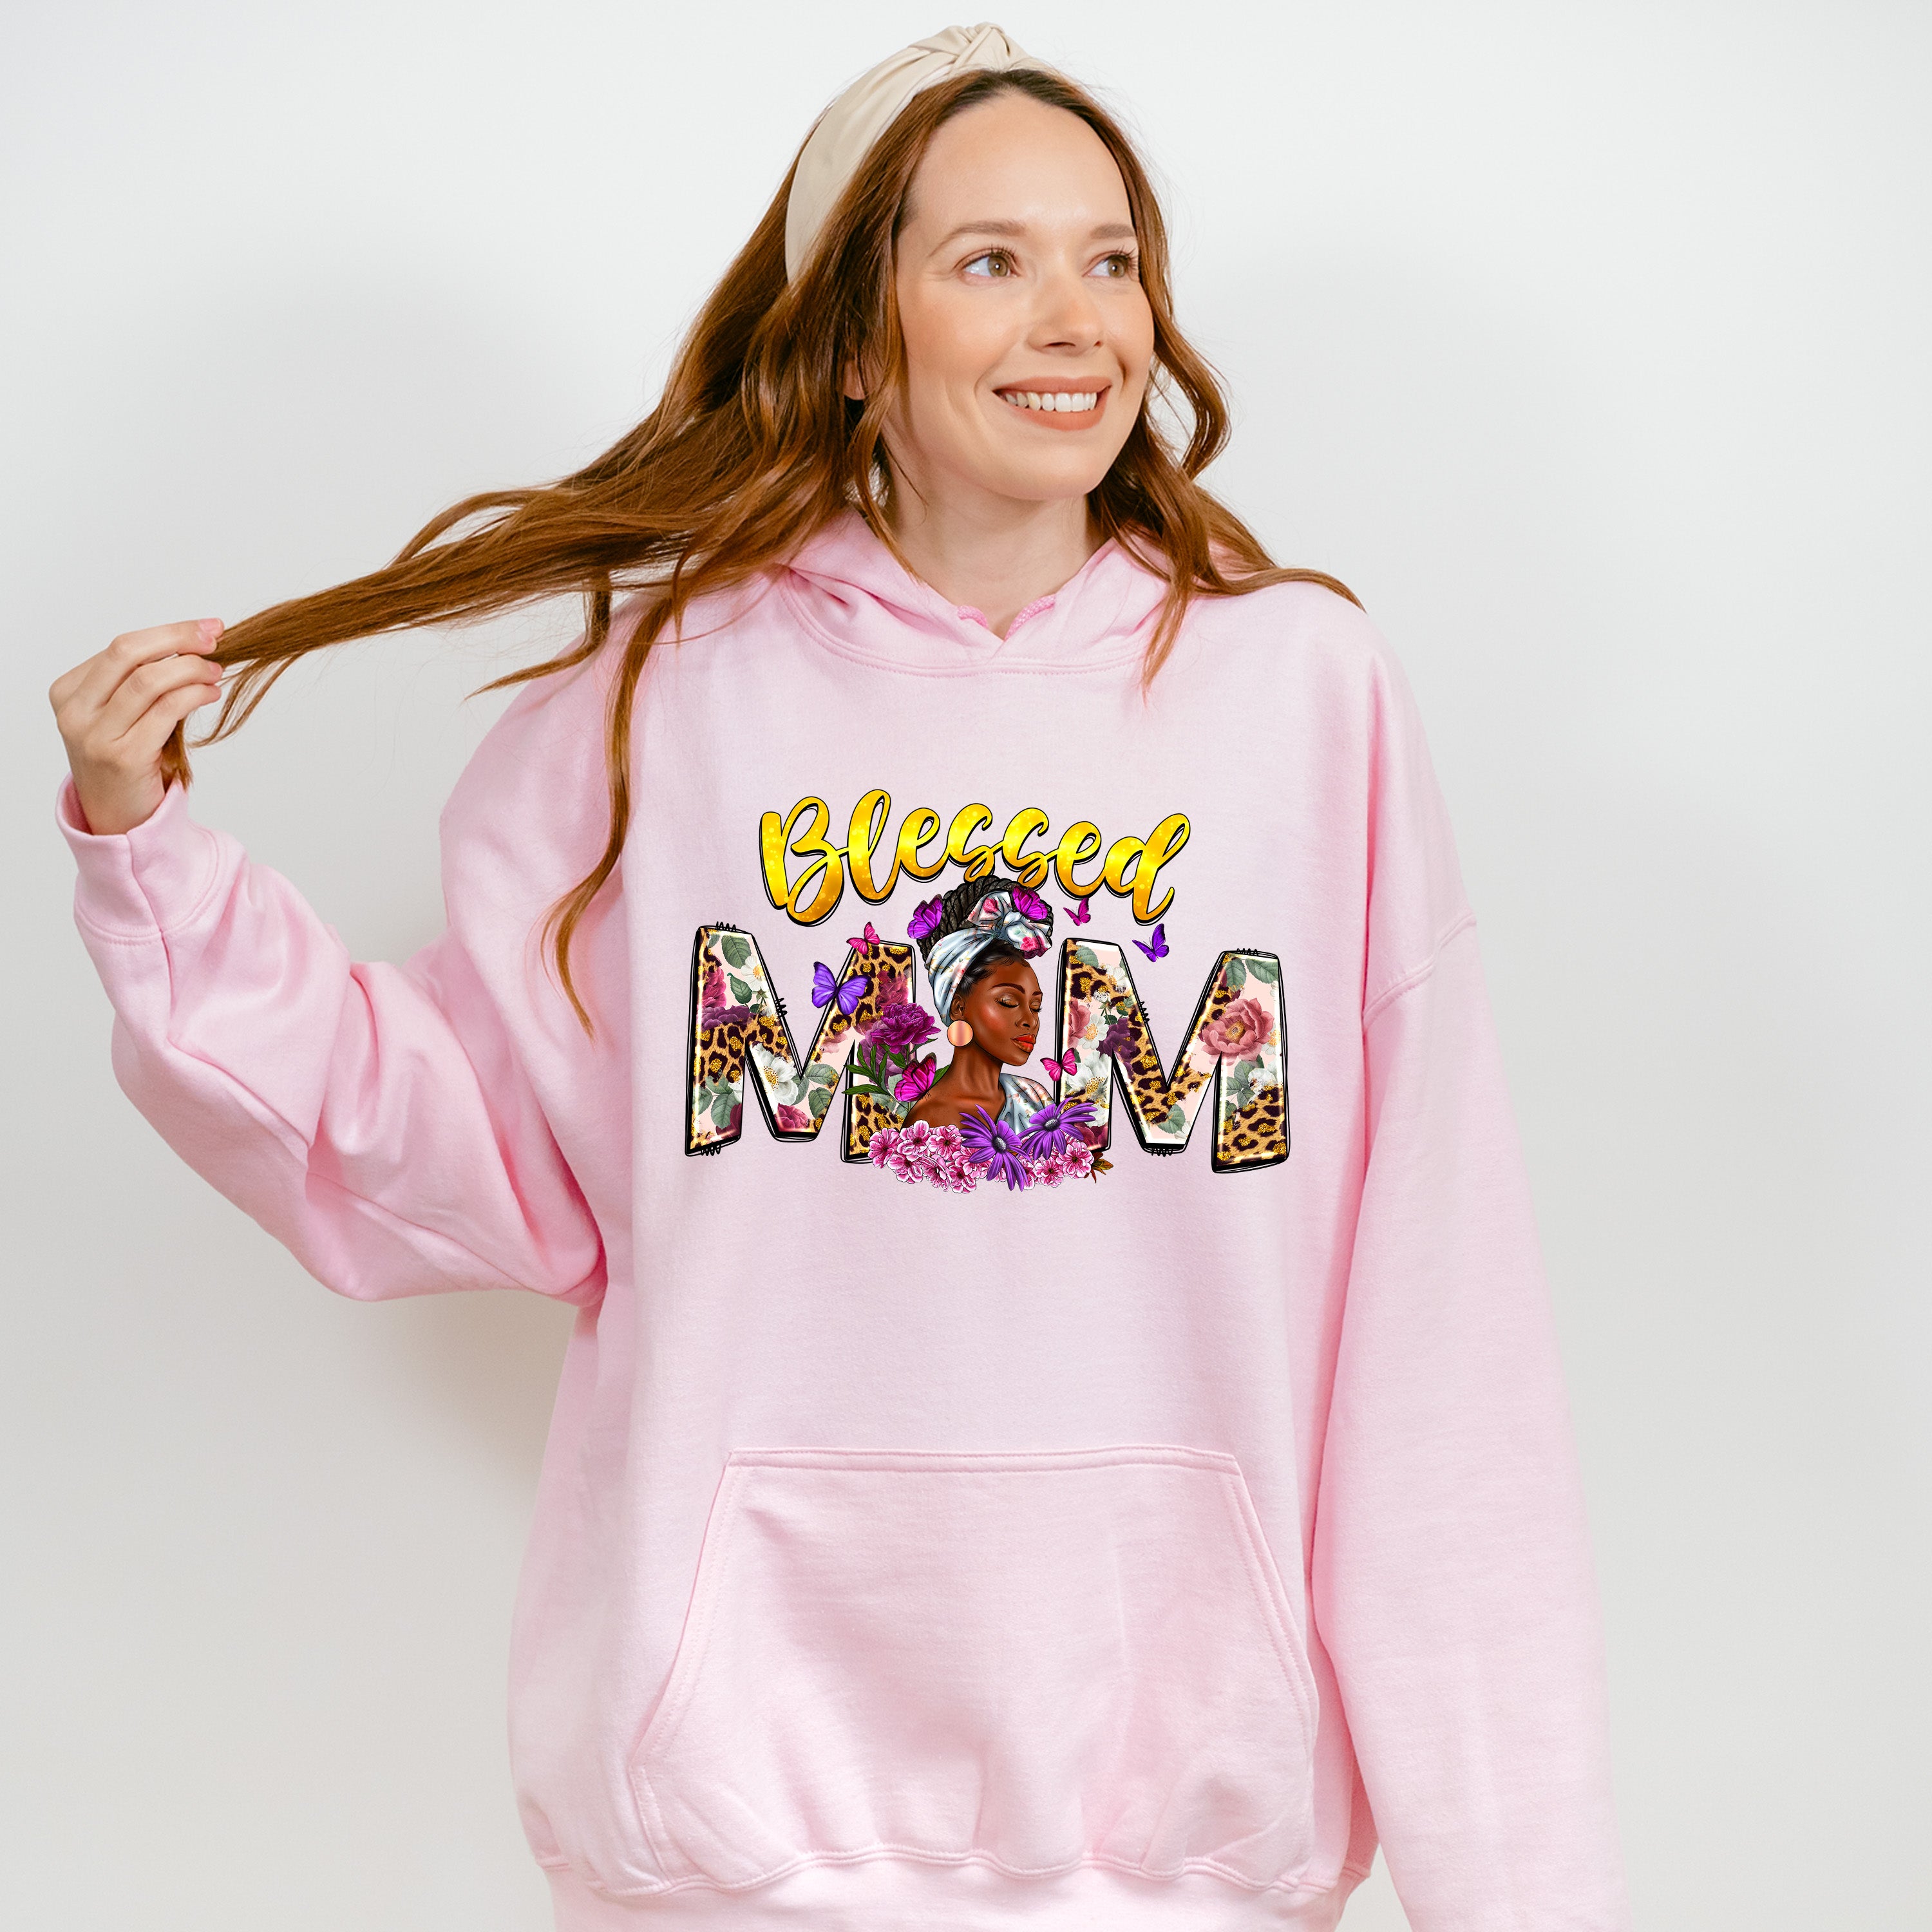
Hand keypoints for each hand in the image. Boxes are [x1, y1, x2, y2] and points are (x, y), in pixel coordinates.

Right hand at [49, 620, 225, 834]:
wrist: (118, 818)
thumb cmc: (126, 760)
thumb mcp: (122, 715)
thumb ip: (141, 681)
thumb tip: (194, 643)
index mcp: (69, 692)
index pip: (122, 647)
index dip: (168, 632)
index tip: (206, 628)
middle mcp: (75, 711)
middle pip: (129, 653)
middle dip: (178, 638)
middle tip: (215, 636)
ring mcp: (95, 735)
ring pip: (148, 680)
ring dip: (191, 669)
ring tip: (216, 671)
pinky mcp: (123, 757)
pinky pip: (165, 711)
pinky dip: (194, 695)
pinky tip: (211, 693)